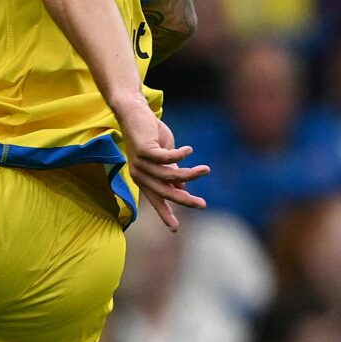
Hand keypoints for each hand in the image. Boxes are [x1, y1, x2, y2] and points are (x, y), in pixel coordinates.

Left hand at [118, 107, 208, 230]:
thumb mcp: (164, 155)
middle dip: (184, 200)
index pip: (156, 199)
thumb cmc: (150, 133)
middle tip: (202, 205)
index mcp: (144, 177)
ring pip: (169, 175)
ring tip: (206, 169)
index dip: (165, 214)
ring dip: (190, 174)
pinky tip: (189, 151)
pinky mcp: (143, 150)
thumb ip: (171, 171)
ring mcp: (140, 162)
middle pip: (164, 192)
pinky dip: (180, 155)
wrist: (135, 112)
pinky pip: (167, 158)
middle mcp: (140, 173)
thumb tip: (181, 188)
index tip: (175, 229)